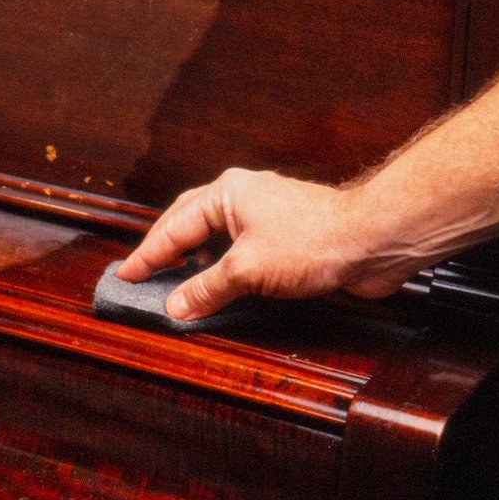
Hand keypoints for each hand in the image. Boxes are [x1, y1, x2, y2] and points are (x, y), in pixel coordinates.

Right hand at [113, 169, 413, 320]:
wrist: (373, 240)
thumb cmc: (314, 239)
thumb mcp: (247, 269)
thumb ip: (207, 288)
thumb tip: (176, 306)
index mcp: (225, 193)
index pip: (172, 228)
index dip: (146, 256)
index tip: (125, 275)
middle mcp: (241, 199)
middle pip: (188, 225)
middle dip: (165, 252)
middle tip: (143, 277)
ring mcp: (264, 216)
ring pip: (215, 239)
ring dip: (196, 264)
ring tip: (177, 288)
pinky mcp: (285, 237)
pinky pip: (240, 252)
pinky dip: (223, 271)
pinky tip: (220, 290)